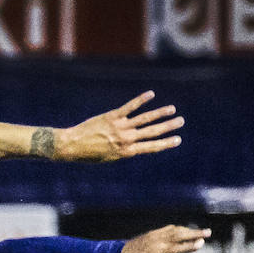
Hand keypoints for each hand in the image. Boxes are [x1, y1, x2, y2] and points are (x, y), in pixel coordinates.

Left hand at [55, 91, 183, 162]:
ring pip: (144, 118)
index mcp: (126, 152)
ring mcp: (120, 127)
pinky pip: (129, 107)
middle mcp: (125, 139)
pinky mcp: (112, 116)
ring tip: (172, 109)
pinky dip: (141, 100)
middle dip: (168, 127)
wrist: (72, 146)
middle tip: (181, 121)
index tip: (178, 139)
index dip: (166, 143)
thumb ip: (124, 150)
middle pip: (152, 132)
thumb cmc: (89, 154)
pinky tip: (151, 94)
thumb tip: (136, 145)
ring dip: (160, 113)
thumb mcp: (109, 157)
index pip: (151, 147)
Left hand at [118, 225, 210, 252]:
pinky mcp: (152, 234)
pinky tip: (184, 230)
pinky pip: (168, 229)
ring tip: (203, 232)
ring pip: (176, 230)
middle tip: (209, 233)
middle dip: (195, 234)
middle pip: (180, 236)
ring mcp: (155, 236)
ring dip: (190, 230)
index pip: (178, 248)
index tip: (201, 244)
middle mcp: (158, 242)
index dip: (189, 247)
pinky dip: (179, 229)